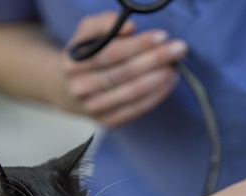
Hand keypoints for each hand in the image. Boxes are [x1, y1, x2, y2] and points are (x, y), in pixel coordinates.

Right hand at [59, 11, 187, 126]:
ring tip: (175, 66)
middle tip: (179, 49)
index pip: (111, 52)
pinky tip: (168, 83)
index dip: (139, 44)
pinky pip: (136, 109)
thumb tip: (130, 28)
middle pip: (124, 73)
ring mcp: (93, 108)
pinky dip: (156, 96)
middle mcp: (81, 88)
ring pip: (132, 92)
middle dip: (156, 60)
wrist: (67, 89)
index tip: (162, 36)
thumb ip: (105, 23)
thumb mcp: (86, 33)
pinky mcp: (107, 121)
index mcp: (73, 63)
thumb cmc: (85, 56)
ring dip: (159, 79)